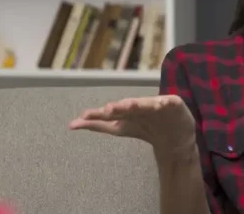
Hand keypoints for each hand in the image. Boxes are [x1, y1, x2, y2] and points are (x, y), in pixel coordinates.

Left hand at [69, 95, 196, 157]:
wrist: (174, 139)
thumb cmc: (146, 128)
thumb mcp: (120, 128)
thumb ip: (97, 125)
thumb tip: (70, 124)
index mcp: (127, 111)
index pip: (111, 112)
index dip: (99, 114)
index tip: (84, 116)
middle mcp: (140, 105)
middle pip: (129, 106)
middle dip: (120, 107)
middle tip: (109, 109)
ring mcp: (157, 105)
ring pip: (146, 104)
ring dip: (139, 104)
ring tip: (130, 105)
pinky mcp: (173, 105)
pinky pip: (167, 104)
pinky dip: (162, 103)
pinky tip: (158, 104)